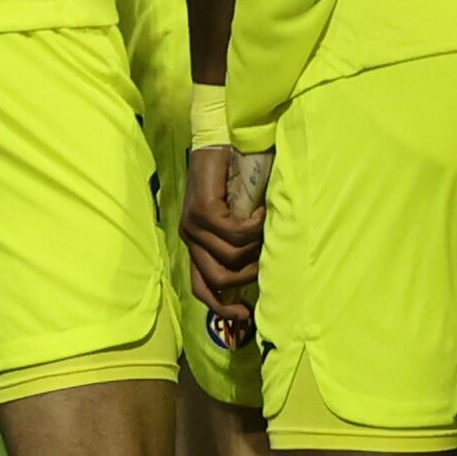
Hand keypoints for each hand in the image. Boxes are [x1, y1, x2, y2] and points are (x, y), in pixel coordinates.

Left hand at [181, 145, 264, 341]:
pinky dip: (255, 227)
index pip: (201, 288)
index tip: (245, 315)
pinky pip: (235, 234)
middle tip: (268, 260)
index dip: (221, 307)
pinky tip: (261, 212)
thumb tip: (262, 271)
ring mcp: (192, 224)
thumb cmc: (231, 178)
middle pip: (218, 279)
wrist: (218, 141)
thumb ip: (238, 243)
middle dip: (248, 276)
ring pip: (231, 257)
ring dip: (256, 246)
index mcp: (195, 244)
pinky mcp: (202, 210)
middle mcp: (188, 237)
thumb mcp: (234, 218)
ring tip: (266, 226)